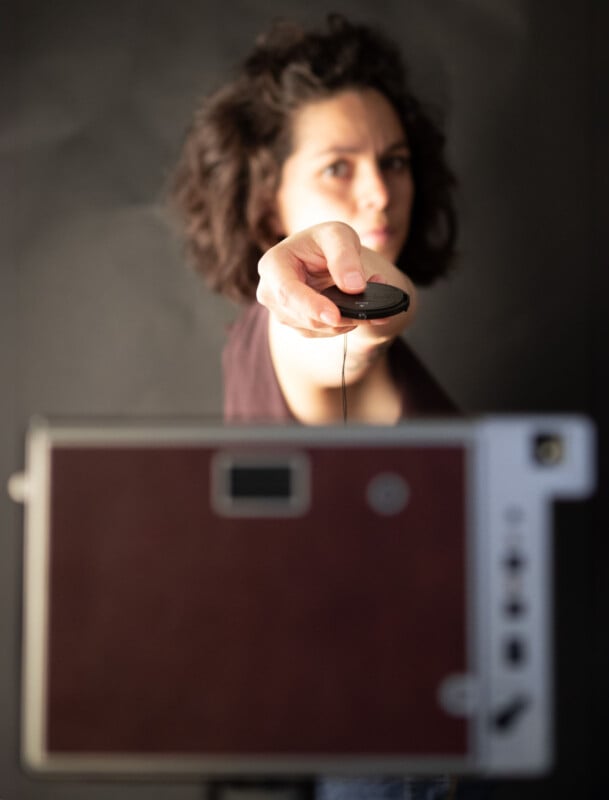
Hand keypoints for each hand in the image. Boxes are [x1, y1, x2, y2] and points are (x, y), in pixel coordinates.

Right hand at [256, 221, 367, 337]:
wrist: (321, 254)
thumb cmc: (324, 240)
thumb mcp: (337, 235)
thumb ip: (345, 258)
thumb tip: (355, 287)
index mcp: (273, 265)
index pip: (288, 293)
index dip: (311, 306)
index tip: (335, 316)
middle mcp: (270, 293)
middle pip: (305, 317)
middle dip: (342, 315)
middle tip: (375, 308)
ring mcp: (283, 313)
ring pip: (319, 328)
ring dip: (349, 317)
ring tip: (373, 295)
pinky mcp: (299, 325)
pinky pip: (326, 331)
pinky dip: (347, 321)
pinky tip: (359, 305)